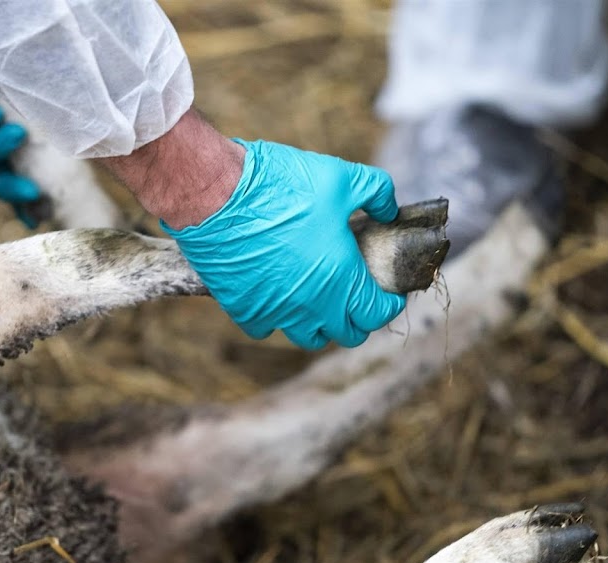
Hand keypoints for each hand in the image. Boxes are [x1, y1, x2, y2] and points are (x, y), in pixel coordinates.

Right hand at [163, 139, 404, 349]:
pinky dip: (275, 319)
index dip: (388, 303)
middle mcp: (312, 306)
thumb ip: (376, 192)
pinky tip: (277, 296)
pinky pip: (265, 329)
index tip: (388, 292)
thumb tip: (389, 208)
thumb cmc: (283, 187)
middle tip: (356, 295)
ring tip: (320, 301)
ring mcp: (276, 312)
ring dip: (320, 324)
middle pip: (346, 334)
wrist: (219, 196)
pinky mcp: (243, 309)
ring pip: (308, 338)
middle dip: (357, 318)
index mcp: (342, 280)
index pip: (377, 314)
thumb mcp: (341, 178)